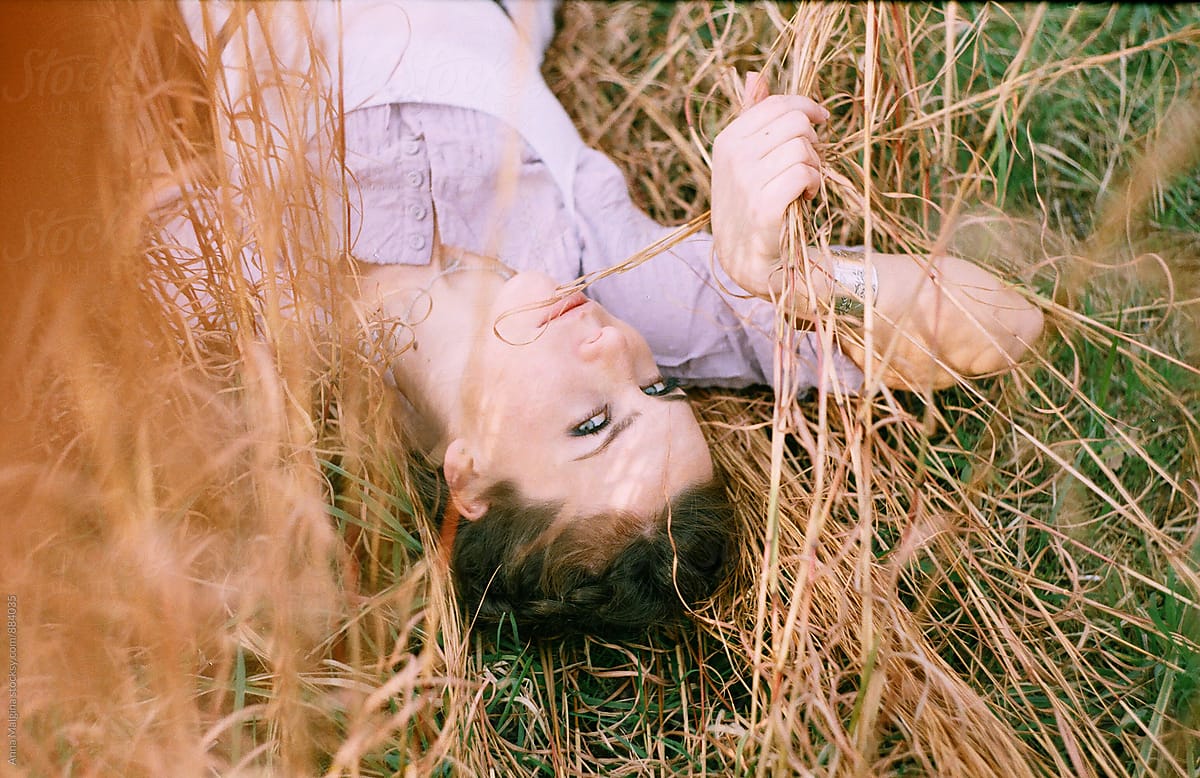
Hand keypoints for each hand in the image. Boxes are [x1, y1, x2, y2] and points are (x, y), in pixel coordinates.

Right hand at [711, 72, 829, 298]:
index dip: (807, 109)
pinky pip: (804, 173)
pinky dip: (814, 185)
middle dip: (812, 142)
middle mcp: (733, 157)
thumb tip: (756, 75)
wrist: (746, 261)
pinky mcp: (763, 206)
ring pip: (804, 148)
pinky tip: (805, 198)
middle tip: (809, 165)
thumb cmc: (750, 206)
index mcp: (727, 140)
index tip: (820, 123)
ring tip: (805, 186)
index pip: (777, 103)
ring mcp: (746, 182)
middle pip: (795, 123)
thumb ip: (753, 117)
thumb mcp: (744, 158)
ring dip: (815, 167)